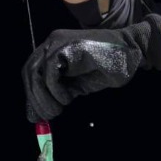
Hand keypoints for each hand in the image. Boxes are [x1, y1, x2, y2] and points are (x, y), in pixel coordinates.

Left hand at [22, 15, 160, 119]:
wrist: (131, 52)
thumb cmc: (108, 68)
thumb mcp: (78, 85)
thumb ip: (59, 93)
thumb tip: (41, 112)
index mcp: (52, 50)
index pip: (32, 73)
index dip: (33, 95)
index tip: (38, 115)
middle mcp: (50, 43)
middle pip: (29, 73)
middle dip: (35, 100)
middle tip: (47, 117)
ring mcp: (56, 43)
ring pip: (36, 74)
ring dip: (43, 98)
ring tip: (56, 111)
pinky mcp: (65, 48)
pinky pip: (49, 74)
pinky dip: (55, 91)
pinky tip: (67, 99)